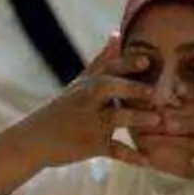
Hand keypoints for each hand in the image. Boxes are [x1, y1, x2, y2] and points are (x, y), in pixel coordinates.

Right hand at [11, 35, 158, 168]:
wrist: (36, 138)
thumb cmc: (65, 107)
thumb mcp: (80, 82)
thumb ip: (102, 60)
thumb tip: (117, 33)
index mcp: (89, 82)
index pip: (109, 67)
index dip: (128, 62)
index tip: (147, 60)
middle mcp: (88, 99)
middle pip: (109, 87)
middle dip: (131, 88)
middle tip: (155, 92)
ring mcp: (90, 123)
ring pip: (114, 118)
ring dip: (136, 119)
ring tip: (157, 120)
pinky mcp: (92, 146)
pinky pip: (114, 151)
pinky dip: (131, 157)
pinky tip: (149, 161)